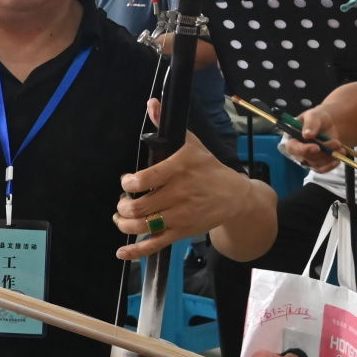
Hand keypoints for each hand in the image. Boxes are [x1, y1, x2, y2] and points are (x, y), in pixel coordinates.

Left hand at [113, 109, 249, 259]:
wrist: (235, 197)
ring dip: (125, 224)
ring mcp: (179, 216)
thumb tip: (152, 103)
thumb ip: (165, 125)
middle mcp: (177, 194)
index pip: (144, 180)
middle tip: (123, 202)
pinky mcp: (181, 232)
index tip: (127, 181)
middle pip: (139, 207)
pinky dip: (136, 251)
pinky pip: (155, 244)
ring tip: (121, 218)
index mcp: (178, 170)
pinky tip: (122, 252)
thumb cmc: (209, 168)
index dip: (128, 183)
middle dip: (123, 206)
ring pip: (143, 226)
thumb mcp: (190, 143)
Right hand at [280, 102, 341, 173]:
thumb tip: (307, 135)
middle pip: (306, 157)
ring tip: (340, 147)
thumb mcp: (314, 116)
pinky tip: (338, 159)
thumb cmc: (317, 119)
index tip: (317, 147)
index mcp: (291, 137)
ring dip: (329, 157)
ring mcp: (307, 158)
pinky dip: (330, 165)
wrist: (328, 125)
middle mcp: (297, 150)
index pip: (293, 147)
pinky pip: (321, 169)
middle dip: (322, 152)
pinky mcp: (316, 164)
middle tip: (336, 142)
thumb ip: (310, 124)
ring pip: (315, 164)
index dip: (303, 149)